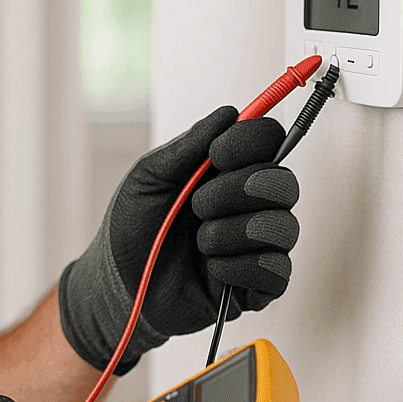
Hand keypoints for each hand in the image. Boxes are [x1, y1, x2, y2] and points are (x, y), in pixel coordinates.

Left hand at [58, 105, 300, 373]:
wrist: (117, 287)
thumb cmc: (130, 231)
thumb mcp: (147, 178)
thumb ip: (188, 146)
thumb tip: (229, 114)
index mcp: (225, 172)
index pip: (269, 140)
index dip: (252, 141)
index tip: (217, 154)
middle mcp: (248, 204)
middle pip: (285, 182)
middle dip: (240, 190)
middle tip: (199, 205)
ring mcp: (256, 245)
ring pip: (284, 226)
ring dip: (233, 232)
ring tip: (199, 243)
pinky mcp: (257, 285)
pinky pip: (277, 270)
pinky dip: (240, 268)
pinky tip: (211, 270)